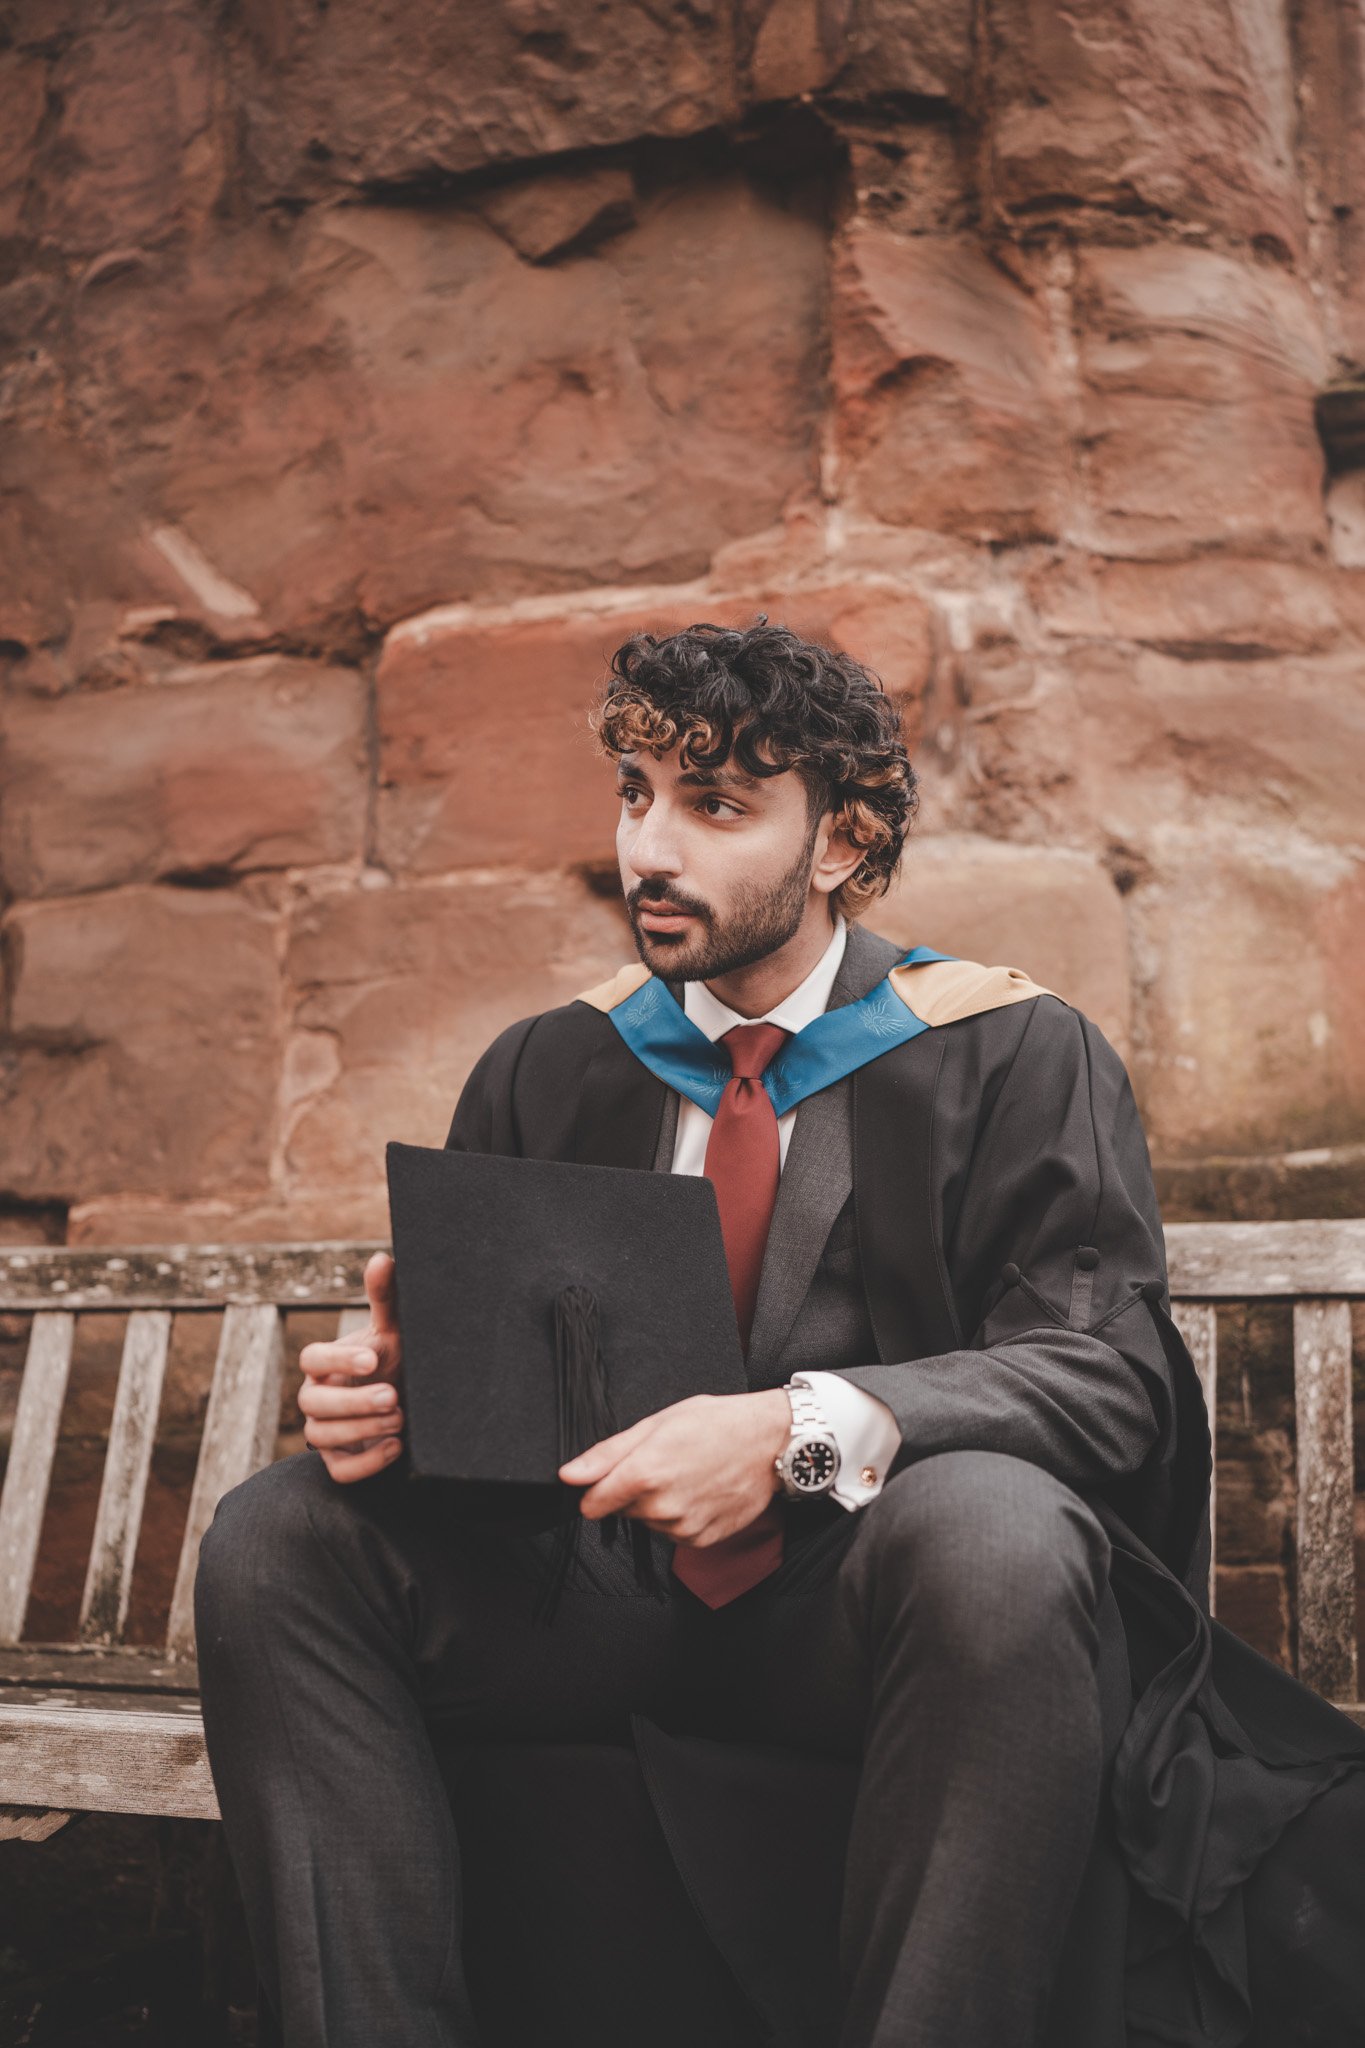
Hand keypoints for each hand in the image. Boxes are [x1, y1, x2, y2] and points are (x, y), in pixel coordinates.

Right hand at [298, 1250, 403, 1482]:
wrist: (409, 1400)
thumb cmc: (393, 1360)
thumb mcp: (393, 1330)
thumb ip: (386, 1298)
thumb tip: (383, 1259)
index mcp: (324, 1363)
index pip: (311, 1358)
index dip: (337, 1359)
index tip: (373, 1359)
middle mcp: (316, 1397)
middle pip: (313, 1403)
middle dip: (353, 1402)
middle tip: (393, 1397)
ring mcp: (325, 1431)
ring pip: (321, 1437)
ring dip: (361, 1430)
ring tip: (400, 1419)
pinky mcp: (340, 1461)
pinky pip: (339, 1471)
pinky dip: (366, 1463)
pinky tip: (396, 1447)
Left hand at [558, 1389, 791, 1547]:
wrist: (769, 1443)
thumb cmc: (716, 1424)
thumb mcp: (656, 1424)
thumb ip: (607, 1454)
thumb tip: (569, 1475)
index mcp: (644, 1474)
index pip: (592, 1504)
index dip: (597, 1489)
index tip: (611, 1477)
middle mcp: (661, 1508)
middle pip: (622, 1510)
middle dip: (634, 1490)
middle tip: (666, 1461)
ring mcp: (683, 1528)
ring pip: (649, 1522)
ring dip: (658, 1504)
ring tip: (687, 1473)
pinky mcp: (701, 1540)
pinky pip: (673, 1534)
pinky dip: (681, 1516)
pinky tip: (700, 1491)